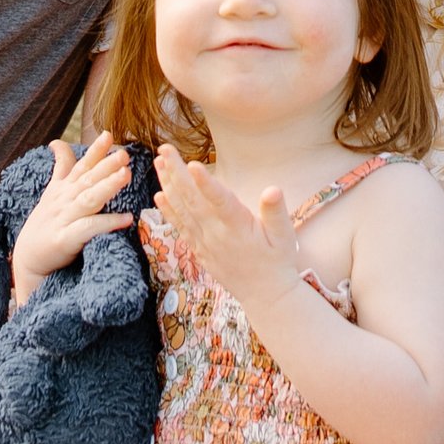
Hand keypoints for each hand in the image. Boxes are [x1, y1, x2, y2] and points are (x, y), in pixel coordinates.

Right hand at [10, 136, 139, 302]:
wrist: (28, 260)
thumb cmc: (45, 224)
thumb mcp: (52, 192)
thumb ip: (61, 168)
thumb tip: (58, 142)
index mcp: (63, 189)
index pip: (80, 166)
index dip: (94, 151)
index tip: (109, 135)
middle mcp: (63, 201)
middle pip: (87, 179)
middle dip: (105, 165)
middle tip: (124, 153)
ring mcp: (63, 219)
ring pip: (88, 199)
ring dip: (107, 186)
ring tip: (126, 175)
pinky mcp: (64, 240)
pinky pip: (88, 229)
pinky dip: (107, 223)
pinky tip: (126, 218)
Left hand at [154, 142, 306, 318]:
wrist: (265, 296)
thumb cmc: (278, 262)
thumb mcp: (285, 237)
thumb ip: (276, 212)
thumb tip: (273, 190)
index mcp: (238, 228)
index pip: (220, 202)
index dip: (207, 183)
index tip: (194, 164)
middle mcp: (217, 234)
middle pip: (193, 200)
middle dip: (177, 172)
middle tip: (165, 148)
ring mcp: (205, 242)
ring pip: (182, 210)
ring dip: (168, 185)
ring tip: (158, 162)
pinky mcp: (199, 249)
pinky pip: (180, 227)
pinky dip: (169, 211)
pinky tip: (159, 195)